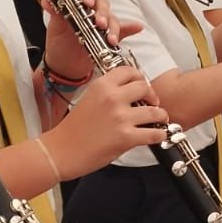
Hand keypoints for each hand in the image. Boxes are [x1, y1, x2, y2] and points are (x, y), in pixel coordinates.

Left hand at [41, 0, 136, 78]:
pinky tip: (137, 27)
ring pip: (112, 18)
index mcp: (78, 4)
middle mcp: (91, 11)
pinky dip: (132, 28)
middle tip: (99, 23)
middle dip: (102, 12)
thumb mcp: (54, 28)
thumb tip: (47, 1)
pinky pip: (124, 30)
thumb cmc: (59, 44)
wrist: (64, 66)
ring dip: (113, 26)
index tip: (85, 1)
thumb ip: (55, 13)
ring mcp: (101, 24)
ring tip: (110, 38)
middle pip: (102, 3)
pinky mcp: (109, 36)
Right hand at [43, 67, 167, 176]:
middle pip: (145, 87)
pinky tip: (157, 135)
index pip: (129, 71)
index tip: (143, 85)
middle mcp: (112, 98)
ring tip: (159, 119)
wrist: (60, 151)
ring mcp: (121, 117)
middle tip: (153, 103)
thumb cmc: (72, 130)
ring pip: (155, 111)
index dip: (140, 77)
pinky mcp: (126, 137)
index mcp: (101, 86)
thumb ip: (108, 93)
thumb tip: (129, 93)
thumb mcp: (88, 100)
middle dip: (153, 95)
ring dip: (161, 115)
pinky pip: (154, 133)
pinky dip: (160, 135)